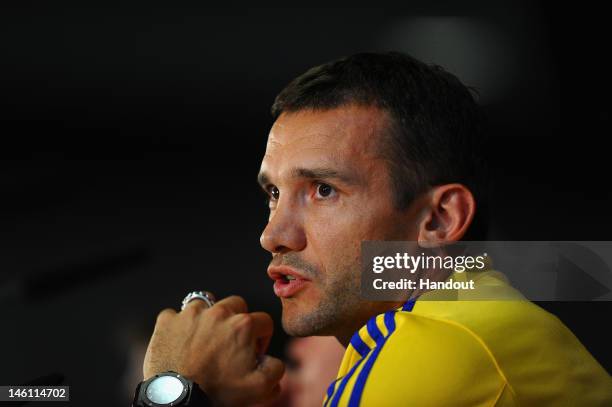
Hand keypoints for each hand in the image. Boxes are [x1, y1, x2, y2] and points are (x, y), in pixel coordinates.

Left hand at [143, 295, 284, 405]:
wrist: (177, 399)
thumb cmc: (216, 392)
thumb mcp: (260, 388)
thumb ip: (276, 369)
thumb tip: (271, 360)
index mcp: (242, 325)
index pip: (264, 321)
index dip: (262, 338)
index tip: (253, 352)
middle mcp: (218, 312)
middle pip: (236, 304)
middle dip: (238, 320)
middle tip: (231, 341)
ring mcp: (190, 314)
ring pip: (206, 304)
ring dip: (208, 317)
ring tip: (205, 338)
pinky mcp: (167, 321)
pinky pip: (175, 314)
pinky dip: (179, 325)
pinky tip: (181, 341)